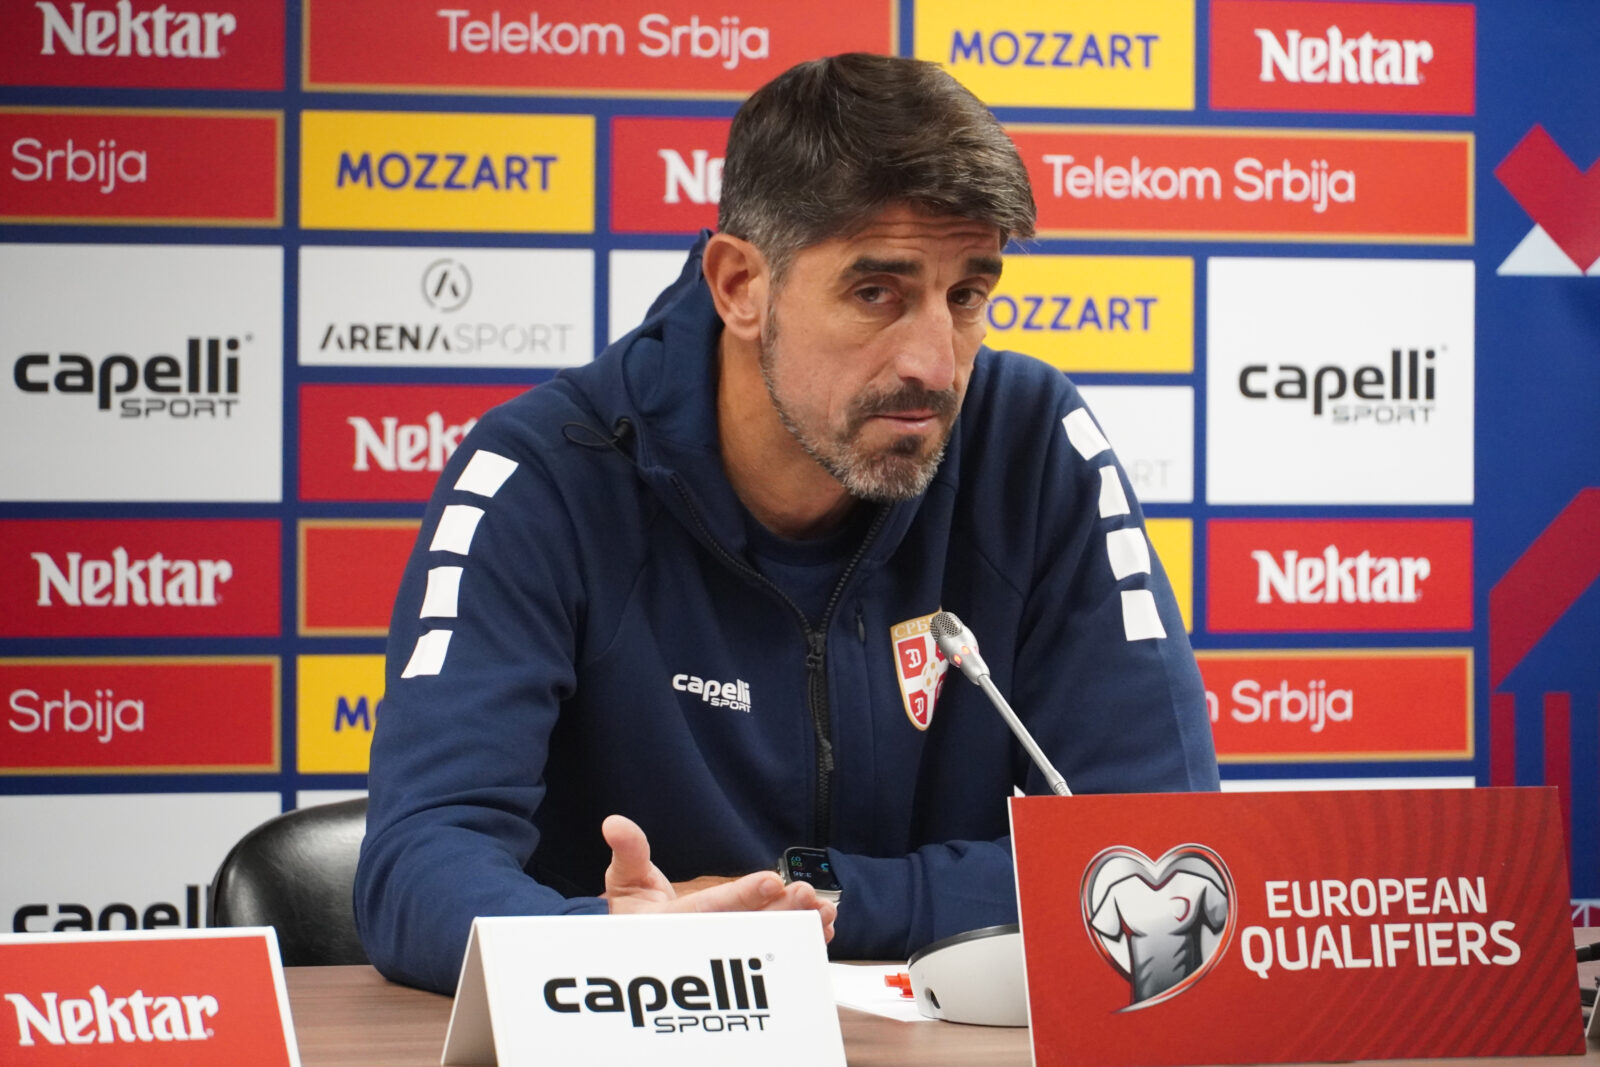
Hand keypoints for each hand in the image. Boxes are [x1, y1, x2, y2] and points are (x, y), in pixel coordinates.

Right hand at [599, 814, 835, 941]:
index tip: (772, 881)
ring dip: (796, 926)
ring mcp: (723, 952)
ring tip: (825, 913)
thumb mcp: (624, 881)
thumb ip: (628, 852)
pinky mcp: (738, 955)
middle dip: (780, 912)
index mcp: (673, 923)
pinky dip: (798, 940)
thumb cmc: (631, 913)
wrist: (635, 949)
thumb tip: (614, 824)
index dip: (742, 896)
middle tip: (809, 896)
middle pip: (747, 928)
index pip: (712, 908)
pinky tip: (823, 929)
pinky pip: (773, 949)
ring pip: (765, 940)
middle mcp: (703, 941)